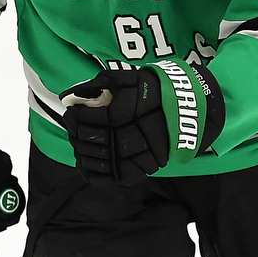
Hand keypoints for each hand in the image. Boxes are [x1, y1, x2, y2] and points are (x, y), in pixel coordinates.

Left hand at [60, 61, 222, 185]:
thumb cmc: (155, 90)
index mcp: (125, 113)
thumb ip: (98, 84)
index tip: (71, 111)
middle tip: (72, 125)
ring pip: (97, 160)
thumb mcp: (127, 78)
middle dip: (75, 132)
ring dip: (81, 150)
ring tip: (78, 140)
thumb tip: (70, 96)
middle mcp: (130, 137)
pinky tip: (84, 161)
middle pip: (90, 140)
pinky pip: (108, 178)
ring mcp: (135, 156)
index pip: (88, 120)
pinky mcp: (139, 170)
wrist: (187, 109)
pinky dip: (91, 172)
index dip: (74, 116)